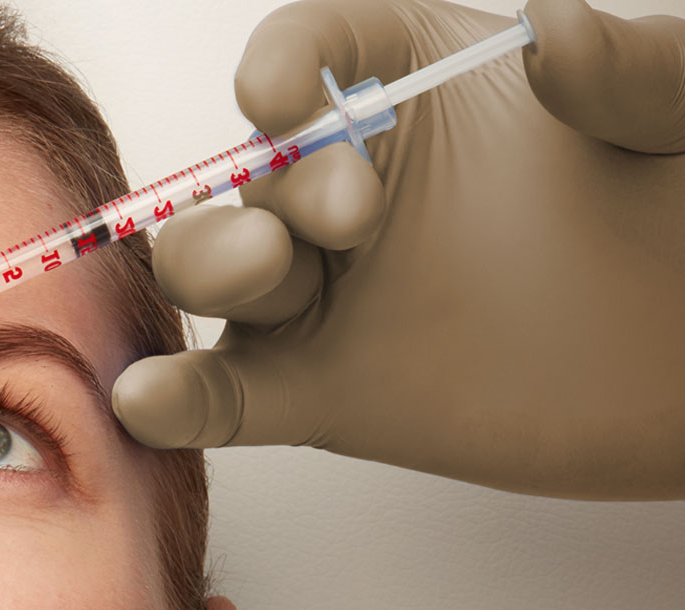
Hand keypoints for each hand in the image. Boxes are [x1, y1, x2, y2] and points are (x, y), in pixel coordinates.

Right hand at [110, 0, 684, 499]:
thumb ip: (633, 69)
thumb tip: (552, 29)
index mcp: (418, 89)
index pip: (313, 50)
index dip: (283, 67)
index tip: (287, 100)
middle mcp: (351, 186)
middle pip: (245, 171)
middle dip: (271, 189)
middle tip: (351, 217)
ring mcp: (327, 294)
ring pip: (214, 273)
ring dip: (210, 267)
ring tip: (266, 275)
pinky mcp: (321, 391)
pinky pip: (224, 396)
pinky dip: (175, 402)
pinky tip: (147, 402)